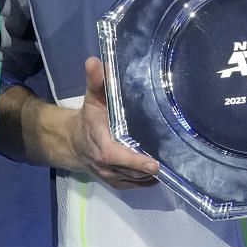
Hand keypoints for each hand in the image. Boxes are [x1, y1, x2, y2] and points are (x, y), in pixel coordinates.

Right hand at [65, 57, 160, 187]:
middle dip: (149, 168)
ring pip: (135, 180)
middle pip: (131, 171)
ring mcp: (111, 176)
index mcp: (100, 143)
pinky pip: (135, 185)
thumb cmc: (89, 118)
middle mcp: (105, 164)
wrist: (74, 143)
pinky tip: (159, 170)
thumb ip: (95, 82)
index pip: (115, 156)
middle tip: (172, 160)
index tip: (154, 164)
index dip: (134, 161)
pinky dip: (147, 180)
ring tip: (170, 163)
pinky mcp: (117, 183)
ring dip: (151, 174)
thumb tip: (95, 61)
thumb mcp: (91, 98)